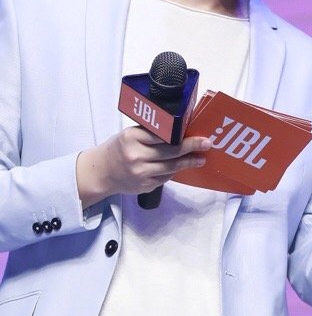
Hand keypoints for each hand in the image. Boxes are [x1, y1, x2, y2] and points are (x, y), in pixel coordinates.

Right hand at [75, 126, 212, 204]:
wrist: (102, 172)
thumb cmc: (119, 148)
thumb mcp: (130, 135)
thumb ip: (151, 133)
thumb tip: (180, 130)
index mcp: (132, 137)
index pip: (162, 135)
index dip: (182, 136)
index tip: (198, 134)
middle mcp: (136, 155)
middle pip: (170, 152)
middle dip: (191, 148)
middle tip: (206, 144)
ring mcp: (140, 172)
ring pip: (171, 167)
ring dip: (188, 163)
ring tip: (200, 159)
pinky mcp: (145, 185)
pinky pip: (165, 177)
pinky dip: (173, 172)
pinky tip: (181, 167)